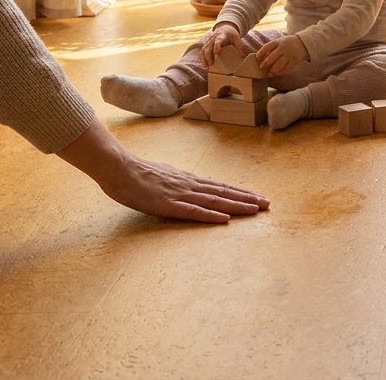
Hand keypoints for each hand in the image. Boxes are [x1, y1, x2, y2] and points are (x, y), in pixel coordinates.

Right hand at [56, 120, 268, 222]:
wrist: (117, 167)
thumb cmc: (136, 172)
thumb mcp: (164, 175)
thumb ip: (178, 182)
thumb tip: (191, 186)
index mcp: (188, 179)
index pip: (220, 186)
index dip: (240, 192)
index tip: (258, 197)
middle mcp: (189, 184)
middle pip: (223, 192)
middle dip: (247, 199)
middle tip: (268, 204)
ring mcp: (179, 194)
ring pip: (214, 200)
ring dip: (236, 205)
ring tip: (255, 210)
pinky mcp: (167, 204)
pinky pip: (192, 211)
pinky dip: (210, 215)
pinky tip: (224, 219)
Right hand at [200, 21, 242, 66]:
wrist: (225, 27)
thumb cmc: (231, 34)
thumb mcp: (236, 39)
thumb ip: (239, 47)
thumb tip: (242, 56)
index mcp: (221, 36)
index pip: (218, 41)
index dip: (217, 47)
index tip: (216, 54)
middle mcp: (213, 38)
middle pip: (209, 47)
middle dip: (209, 56)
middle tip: (211, 64)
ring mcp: (208, 41)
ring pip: (204, 49)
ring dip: (204, 58)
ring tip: (206, 66)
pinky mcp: (206, 44)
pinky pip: (202, 51)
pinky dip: (202, 57)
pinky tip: (204, 64)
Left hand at [256, 33, 308, 76]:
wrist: (304, 43)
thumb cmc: (289, 43)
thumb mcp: (281, 41)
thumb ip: (273, 48)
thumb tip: (263, 58)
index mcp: (279, 41)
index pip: (268, 46)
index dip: (261, 52)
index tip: (257, 57)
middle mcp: (284, 47)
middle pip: (273, 56)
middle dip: (266, 63)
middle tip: (261, 67)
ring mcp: (290, 54)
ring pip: (280, 64)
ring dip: (273, 70)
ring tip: (269, 74)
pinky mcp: (295, 60)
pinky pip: (287, 68)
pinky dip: (281, 72)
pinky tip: (276, 74)